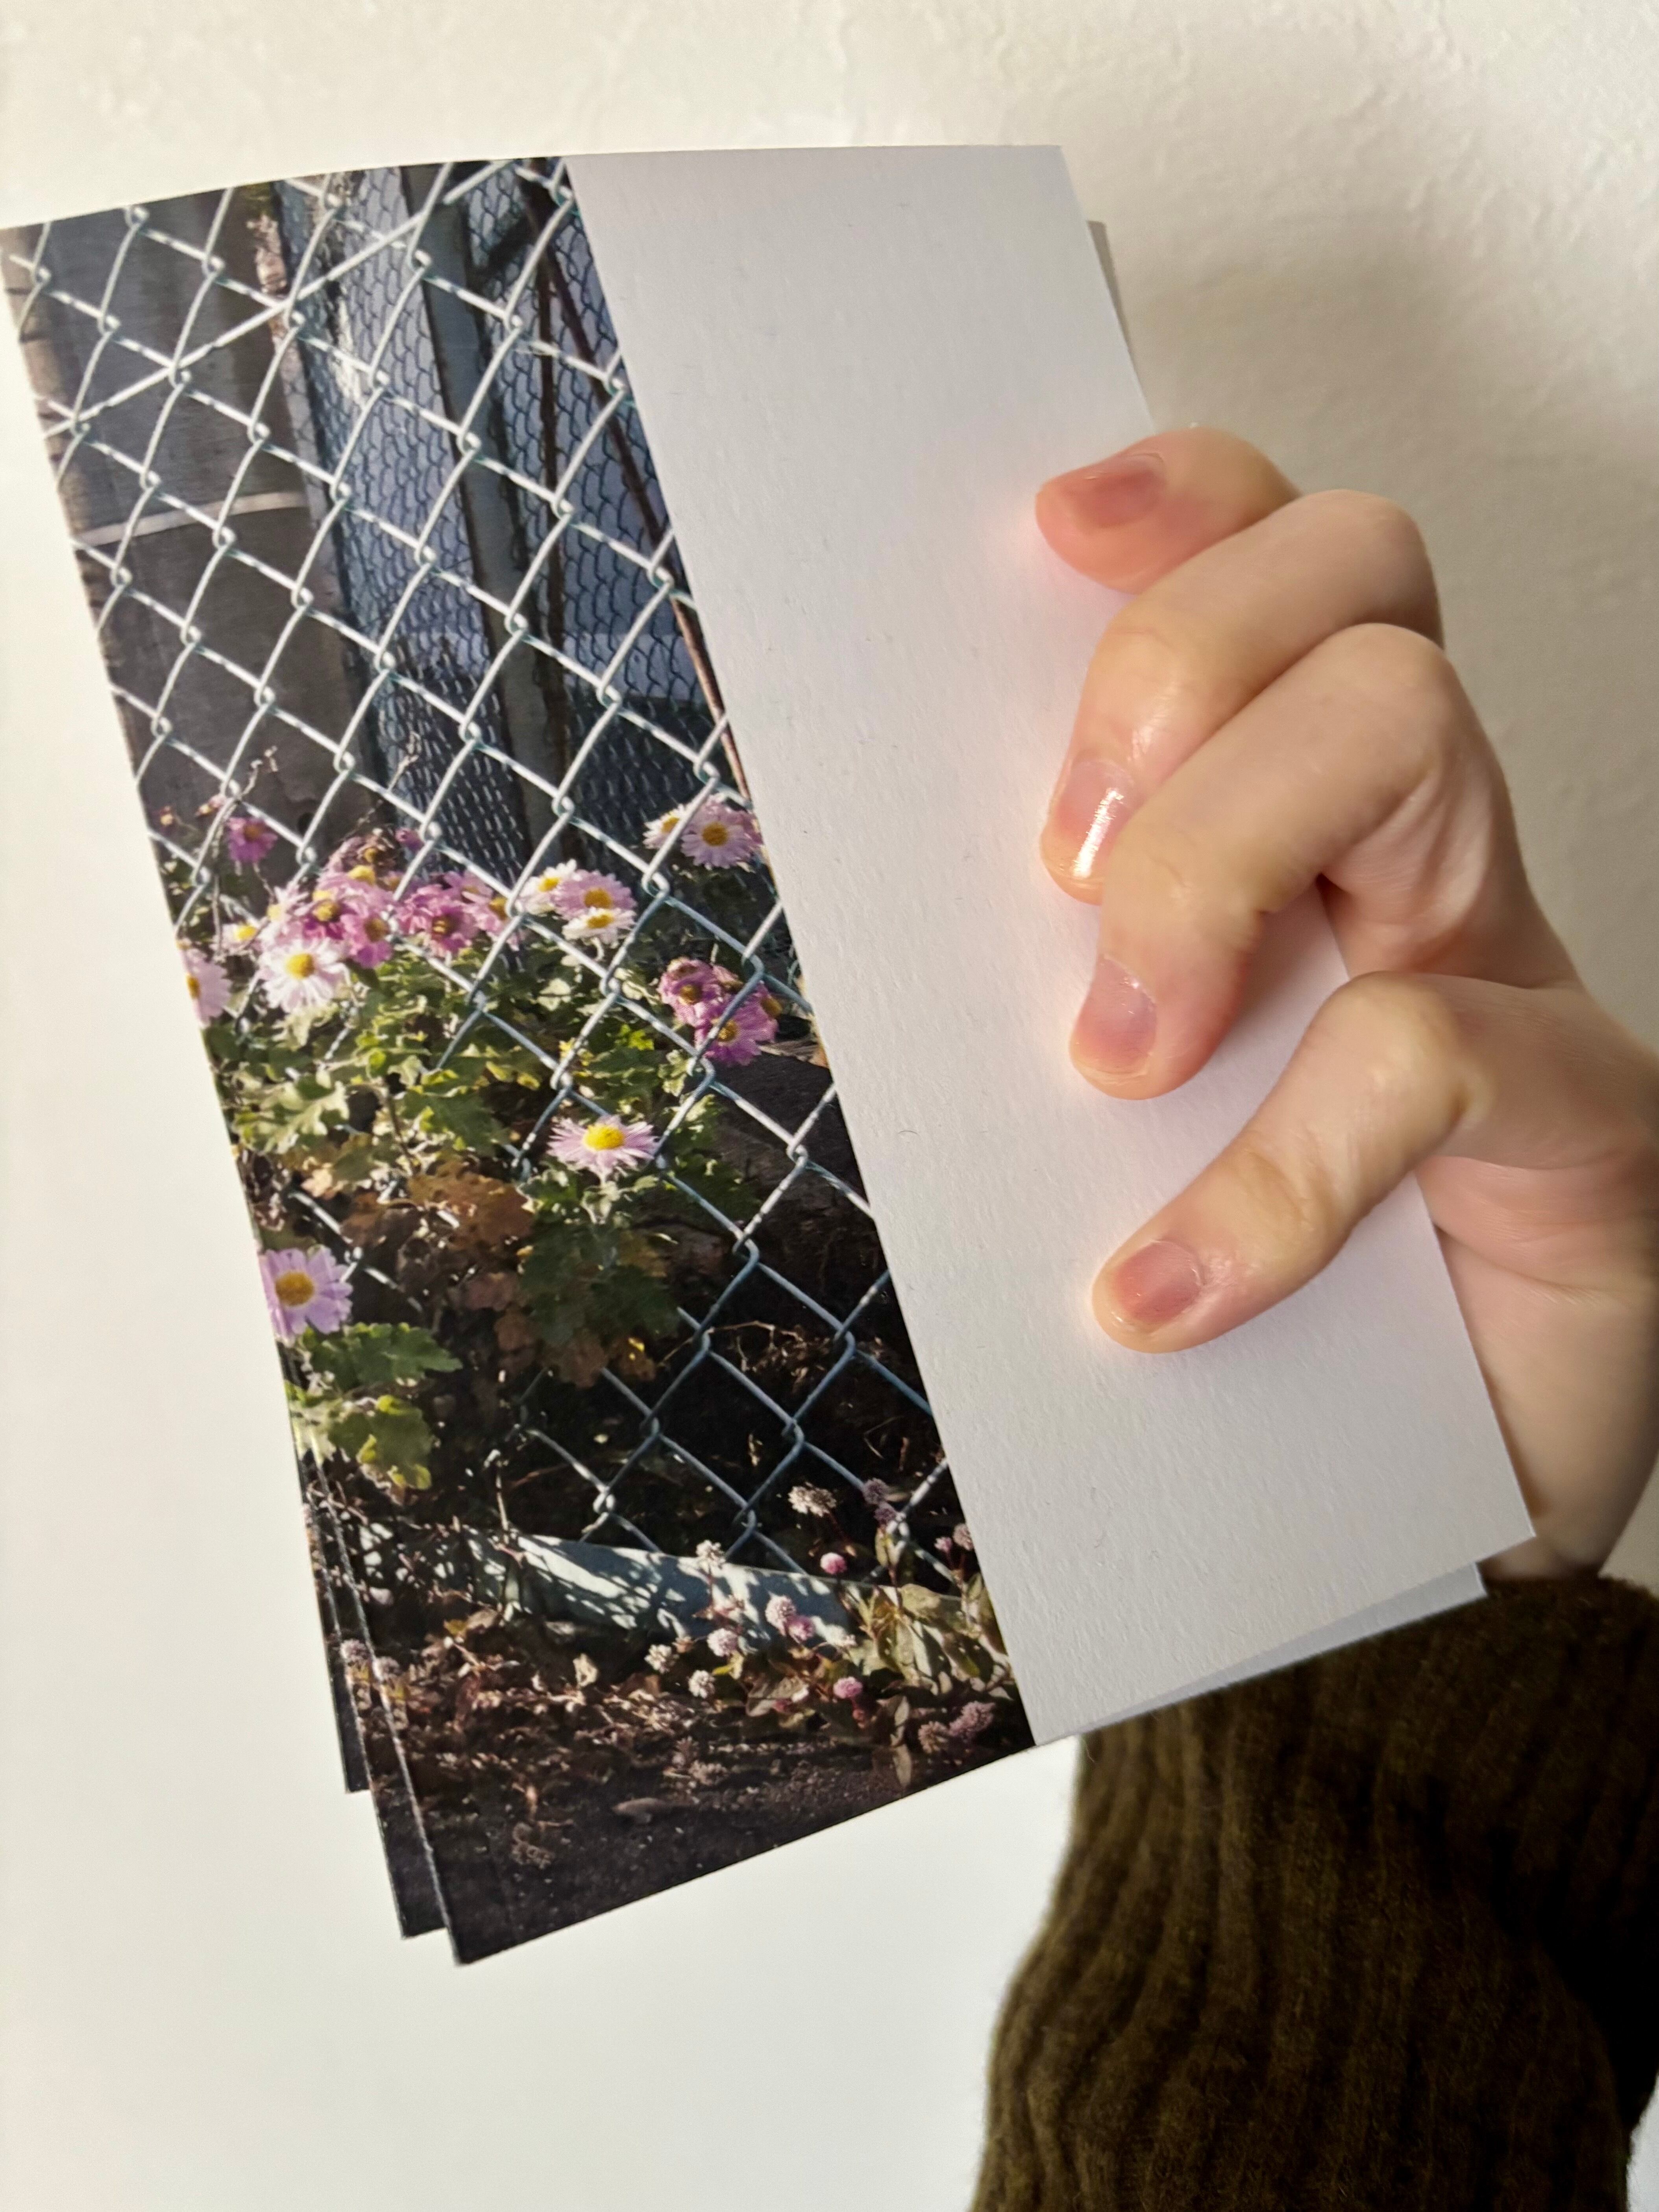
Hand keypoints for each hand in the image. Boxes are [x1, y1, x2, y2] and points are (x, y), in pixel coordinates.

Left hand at [1038, 430, 1658, 1578]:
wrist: (1393, 1497)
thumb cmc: (1242, 1286)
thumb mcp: (1101, 1116)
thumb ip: (1034, 1004)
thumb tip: (850, 971)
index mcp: (1299, 826)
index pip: (1275, 561)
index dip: (1188, 503)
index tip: (1052, 527)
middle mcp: (1416, 857)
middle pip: (1355, 588)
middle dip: (1182, 673)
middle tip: (1061, 876)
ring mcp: (1514, 968)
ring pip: (1410, 728)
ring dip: (1214, 858)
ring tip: (1116, 1056)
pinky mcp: (1585, 1117)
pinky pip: (1430, 1051)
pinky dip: (1272, 1175)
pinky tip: (1166, 1293)